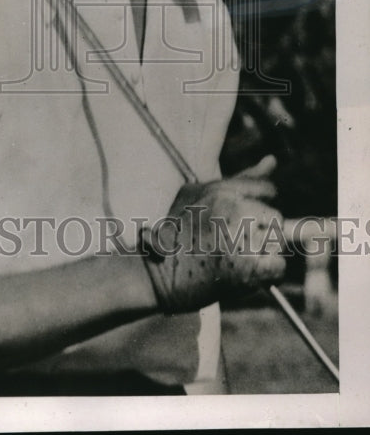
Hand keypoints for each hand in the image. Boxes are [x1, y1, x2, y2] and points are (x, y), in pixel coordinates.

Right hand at [141, 156, 285, 312]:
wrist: (156, 272)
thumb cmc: (177, 231)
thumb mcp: (200, 193)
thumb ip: (240, 178)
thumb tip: (272, 160)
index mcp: (222, 190)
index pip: (268, 190)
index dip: (260, 206)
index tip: (246, 220)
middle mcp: (233, 208)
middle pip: (275, 217)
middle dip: (262, 231)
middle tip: (238, 243)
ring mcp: (240, 238)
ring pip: (277, 243)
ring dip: (263, 252)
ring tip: (236, 258)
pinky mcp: (246, 268)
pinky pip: (277, 266)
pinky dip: (266, 274)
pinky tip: (244, 273)